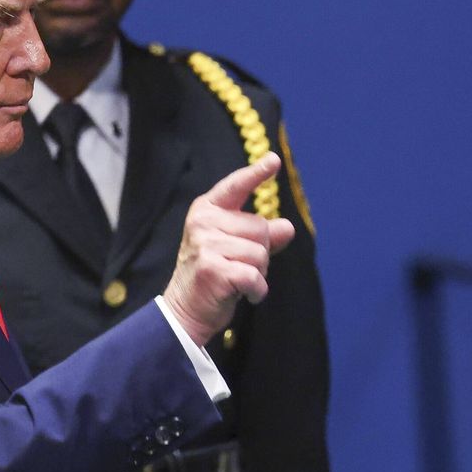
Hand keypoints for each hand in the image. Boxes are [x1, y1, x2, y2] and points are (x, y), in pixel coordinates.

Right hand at [162, 153, 295, 345]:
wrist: (184, 311)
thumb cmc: (212, 275)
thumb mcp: (235, 249)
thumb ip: (261, 236)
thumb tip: (287, 227)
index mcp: (206, 211)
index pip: (235, 186)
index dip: (255, 173)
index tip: (274, 160)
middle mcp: (203, 223)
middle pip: (260, 228)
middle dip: (261, 252)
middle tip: (240, 267)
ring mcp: (205, 245)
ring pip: (260, 252)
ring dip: (259, 273)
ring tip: (238, 281)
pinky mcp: (213, 269)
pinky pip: (255, 275)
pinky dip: (257, 290)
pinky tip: (244, 295)